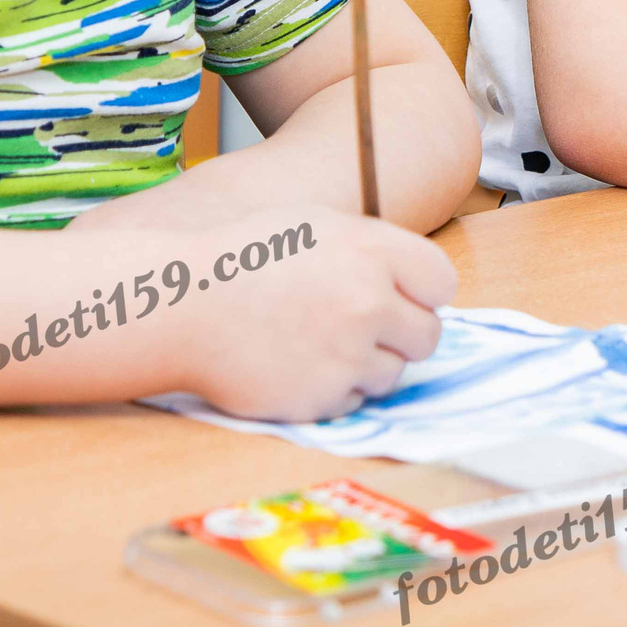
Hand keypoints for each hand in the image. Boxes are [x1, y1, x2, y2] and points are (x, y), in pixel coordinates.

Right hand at [169, 209, 456, 420]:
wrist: (184, 305)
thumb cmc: (245, 259)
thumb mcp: (316, 226)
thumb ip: (372, 250)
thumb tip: (415, 285)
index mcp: (372, 251)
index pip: (442, 283)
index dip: (423, 293)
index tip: (403, 298)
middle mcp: (369, 302)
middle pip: (428, 336)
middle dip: (401, 334)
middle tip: (363, 328)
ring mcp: (348, 354)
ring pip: (394, 374)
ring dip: (367, 365)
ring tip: (319, 344)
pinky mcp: (324, 397)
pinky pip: (355, 400)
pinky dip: (334, 389)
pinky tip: (298, 365)